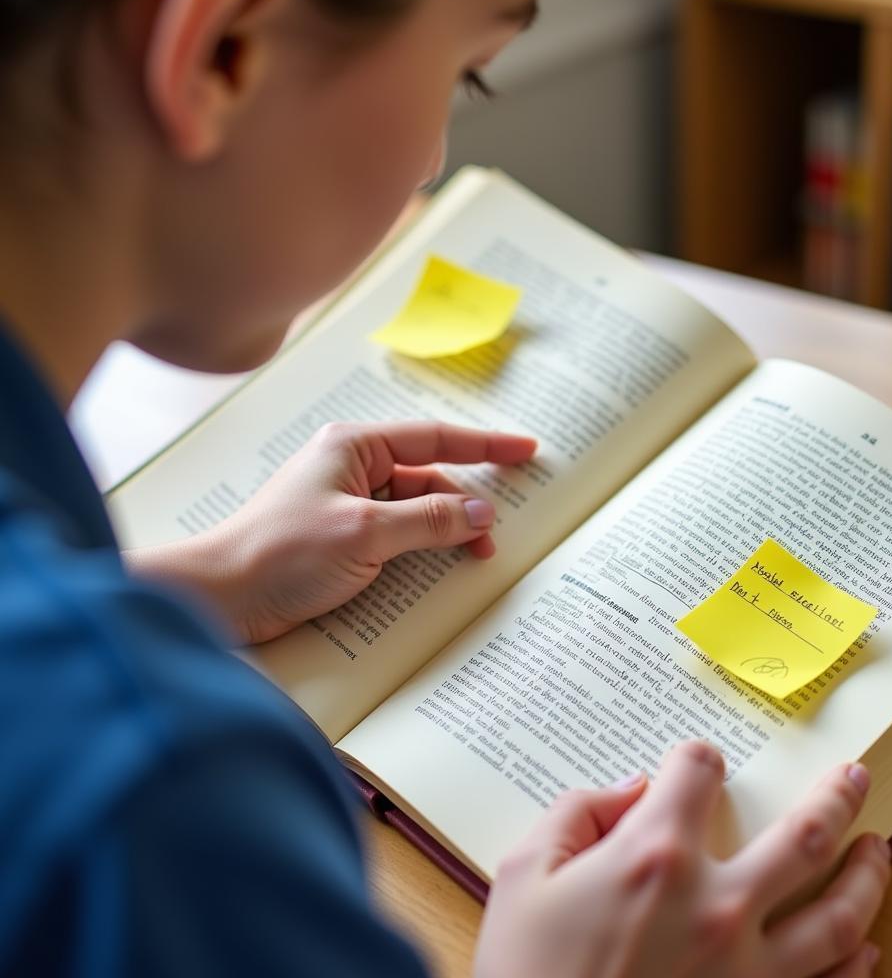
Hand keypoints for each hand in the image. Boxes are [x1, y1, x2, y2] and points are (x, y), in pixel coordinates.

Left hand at [126, 421, 536, 643]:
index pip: (434, 437)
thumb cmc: (282, 553)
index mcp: (354, 446)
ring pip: (413, 509)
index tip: (527, 450)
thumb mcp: (366, 534)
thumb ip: (429, 521)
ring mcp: (344, 502)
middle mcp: (351, 466)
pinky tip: (436, 568)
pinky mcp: (339, 535)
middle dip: (463, 504)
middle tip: (495, 536)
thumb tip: (481, 513)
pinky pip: (394, 532)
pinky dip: (419, 547)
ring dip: (442, 531)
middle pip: (427, 477)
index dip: (486, 444)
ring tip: (472, 558)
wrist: (221, 596)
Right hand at [475, 743, 889, 977]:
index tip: (696, 763)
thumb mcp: (525, 874)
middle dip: (834, 798)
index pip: (695, 774)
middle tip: (855, 777)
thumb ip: (578, 813)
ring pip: (838, 915)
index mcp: (655, 857)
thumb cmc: (526, 972)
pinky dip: (856, 965)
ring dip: (867, 876)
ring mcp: (746, 969)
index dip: (694, 758)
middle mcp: (715, 905)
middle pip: (802, 836)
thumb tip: (630, 789)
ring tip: (878, 848)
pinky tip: (867, 945)